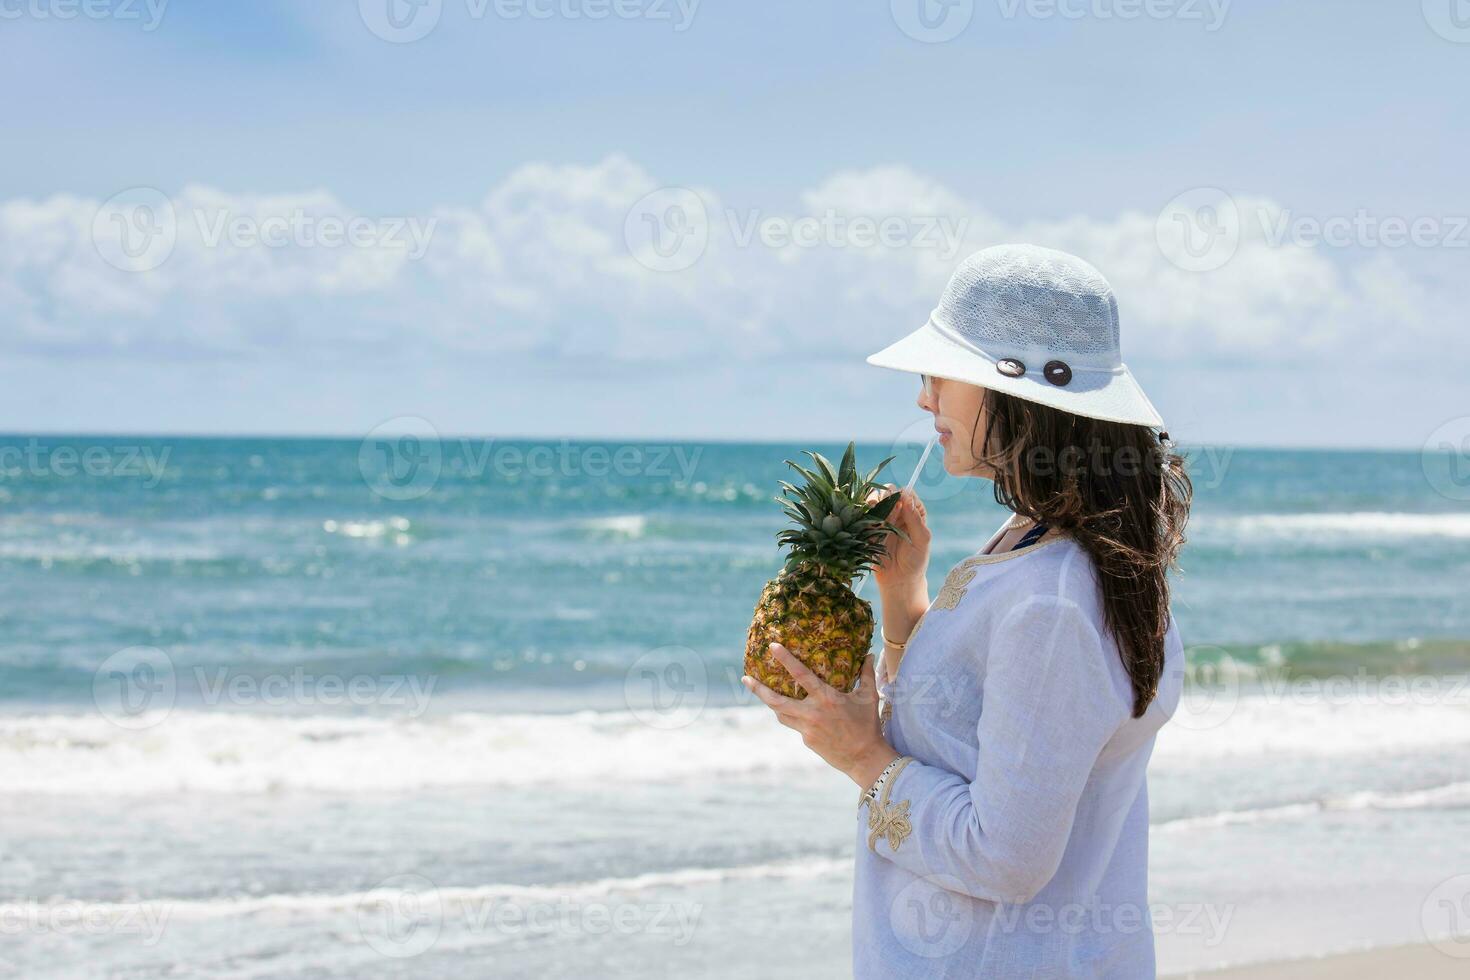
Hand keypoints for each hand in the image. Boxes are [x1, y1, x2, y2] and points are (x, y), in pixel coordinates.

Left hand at [742, 642, 898, 788]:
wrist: (864, 758)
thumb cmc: (867, 725)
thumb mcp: (869, 697)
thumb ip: (866, 675)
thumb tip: (870, 654)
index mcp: (827, 699)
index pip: (801, 675)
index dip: (786, 660)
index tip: (772, 647)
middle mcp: (812, 713)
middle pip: (777, 701)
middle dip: (759, 690)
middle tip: (745, 678)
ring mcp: (807, 729)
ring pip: (780, 713)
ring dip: (769, 702)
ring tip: (758, 691)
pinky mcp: (806, 740)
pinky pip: (794, 724)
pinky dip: (791, 715)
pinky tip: (789, 709)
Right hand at [865, 485, 930, 591]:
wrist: (898, 580)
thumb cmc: (915, 561)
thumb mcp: (921, 540)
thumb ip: (915, 518)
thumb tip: (906, 496)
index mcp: (913, 512)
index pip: (907, 493)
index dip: (902, 494)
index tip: (900, 503)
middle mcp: (897, 512)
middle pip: (888, 492)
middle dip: (886, 495)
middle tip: (887, 506)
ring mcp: (881, 519)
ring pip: (873, 500)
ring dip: (873, 502)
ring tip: (877, 514)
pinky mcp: (868, 528)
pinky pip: (862, 515)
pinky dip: (862, 514)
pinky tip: (867, 522)